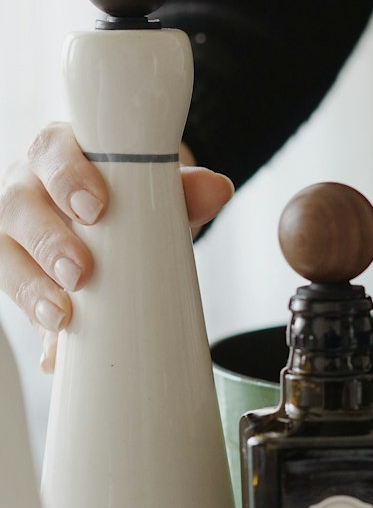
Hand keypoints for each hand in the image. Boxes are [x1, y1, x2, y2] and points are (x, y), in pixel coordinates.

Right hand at [0, 123, 233, 371]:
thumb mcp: (159, 189)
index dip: (66, 178)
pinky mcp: (22, 277)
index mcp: (58, 154)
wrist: (123, 218)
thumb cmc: (129, 195)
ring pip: (6, 254)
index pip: (51, 152)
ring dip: (31, 289)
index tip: (94, 209)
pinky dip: (40, 331)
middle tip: (80, 273)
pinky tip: (55, 354)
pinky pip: (19, 302)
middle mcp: (29, 188)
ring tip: (61, 317)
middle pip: (18, 207)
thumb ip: (187, 188)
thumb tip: (216, 190)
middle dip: (48, 243)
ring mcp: (18, 233)